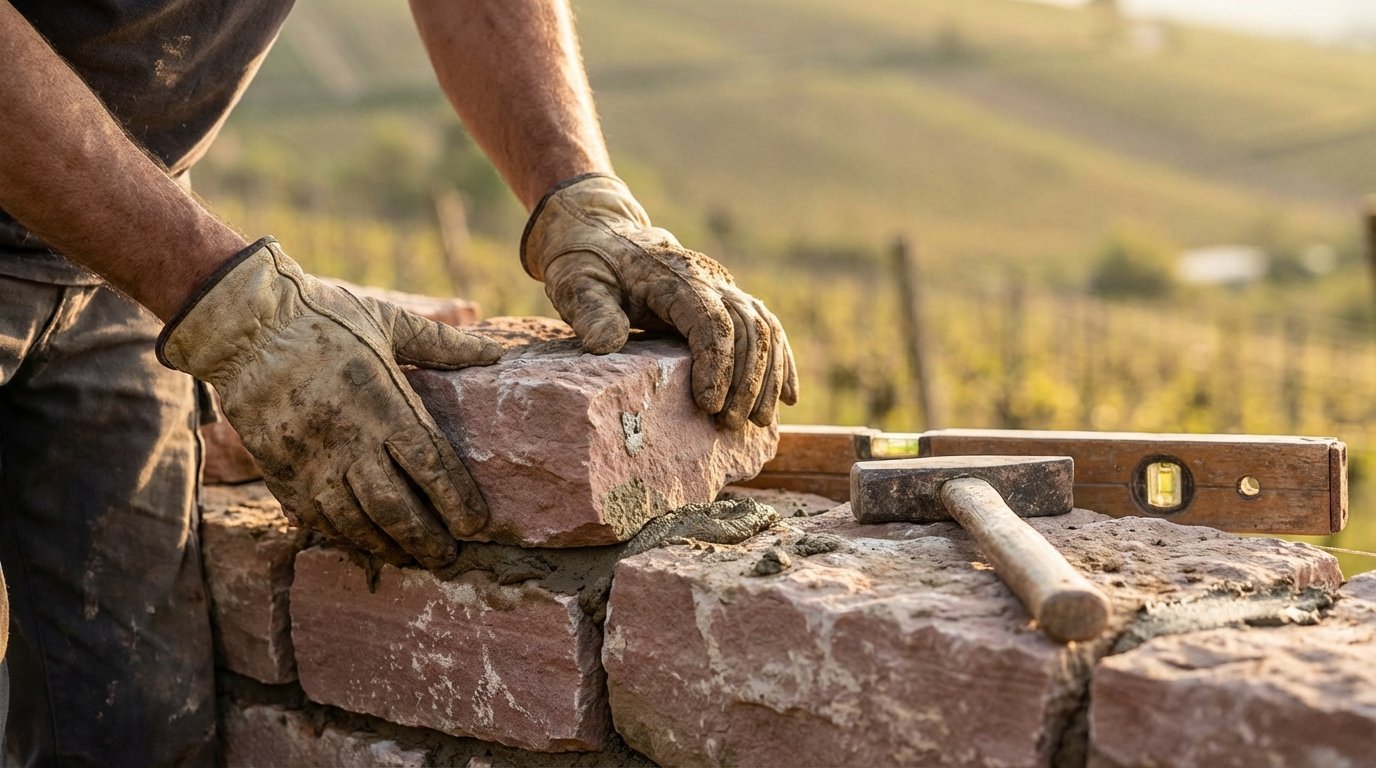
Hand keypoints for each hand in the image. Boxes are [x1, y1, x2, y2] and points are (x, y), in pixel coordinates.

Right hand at [159, 238, 502, 568]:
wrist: (243, 326)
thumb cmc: (323, 316)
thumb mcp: (387, 320)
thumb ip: (441, 344)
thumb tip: (492, 353)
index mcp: (380, 401)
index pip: (430, 463)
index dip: (456, 500)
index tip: (477, 524)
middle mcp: (347, 438)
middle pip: (395, 507)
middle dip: (426, 539)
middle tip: (449, 558)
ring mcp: (310, 459)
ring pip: (354, 522)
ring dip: (387, 546)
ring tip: (412, 558)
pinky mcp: (279, 471)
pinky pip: (316, 518)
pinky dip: (344, 536)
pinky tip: (364, 544)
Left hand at [521, 174, 797, 428]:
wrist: (604, 235)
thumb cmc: (587, 263)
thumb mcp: (575, 281)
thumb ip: (589, 310)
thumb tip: (606, 345)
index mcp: (674, 276)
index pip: (712, 320)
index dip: (717, 364)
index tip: (708, 405)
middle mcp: (709, 279)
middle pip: (748, 327)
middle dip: (746, 380)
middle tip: (731, 425)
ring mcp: (723, 288)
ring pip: (765, 329)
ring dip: (766, 377)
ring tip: (758, 422)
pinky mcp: (728, 301)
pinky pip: (767, 328)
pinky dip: (780, 362)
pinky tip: (787, 396)